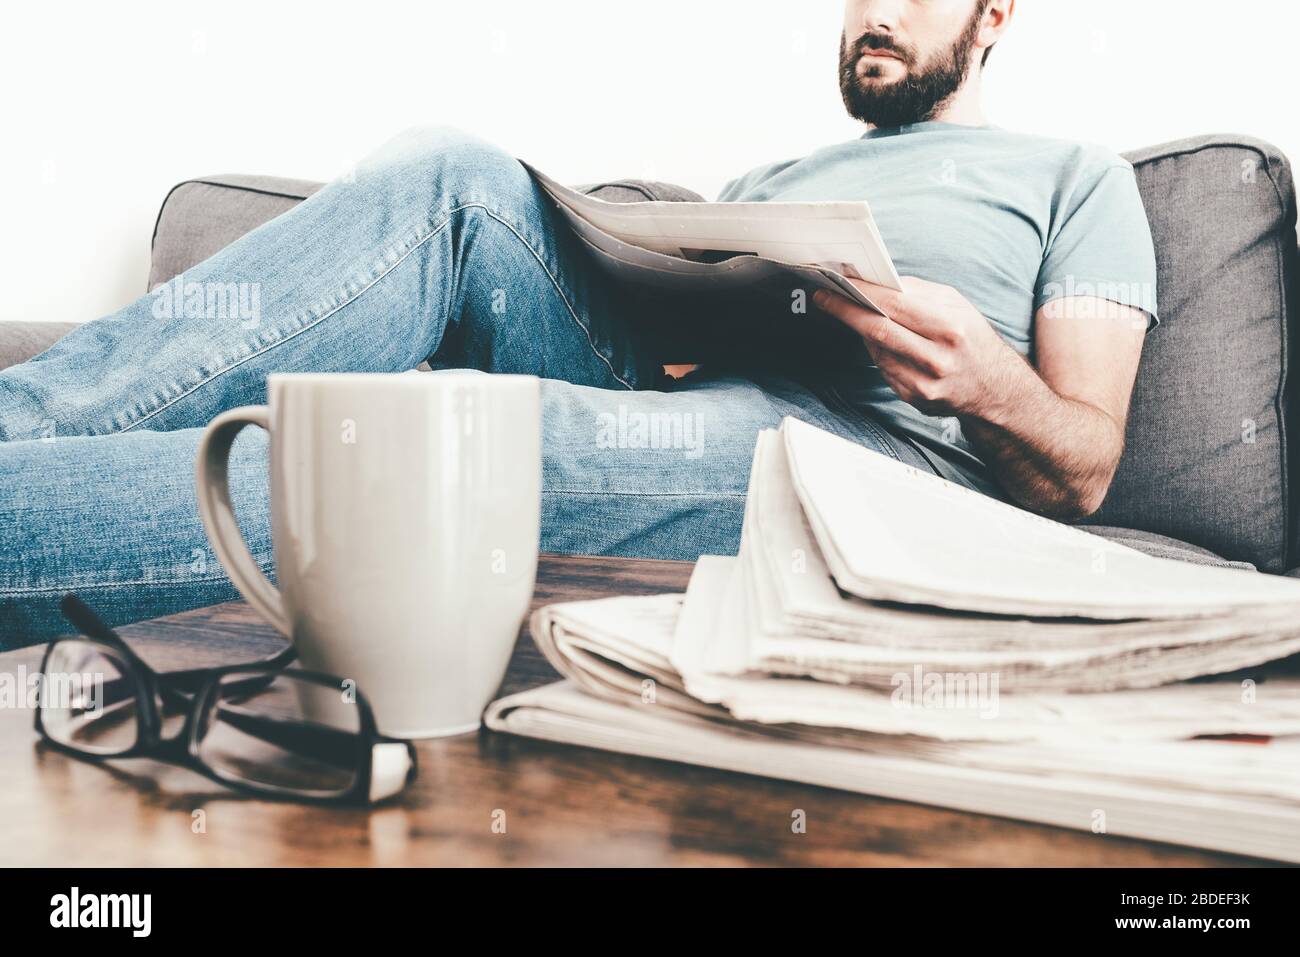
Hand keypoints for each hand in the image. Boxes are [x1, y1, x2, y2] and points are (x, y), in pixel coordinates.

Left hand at [813, 277, 1020, 418]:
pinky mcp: (913, 397)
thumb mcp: (956, 306)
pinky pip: (883, 368)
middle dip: (845, 311)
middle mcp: (936, 358)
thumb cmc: (972, 339)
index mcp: (950, 328)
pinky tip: (879, 341)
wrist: (994, 388)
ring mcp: (922, 382)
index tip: (839, 282)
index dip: (862, 293)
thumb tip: (878, 282)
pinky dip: (877, 351)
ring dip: (860, 330)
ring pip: (876, 350)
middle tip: (824, 298)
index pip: (894, 306)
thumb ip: (919, 292)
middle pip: (877, 330)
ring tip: (849, 312)